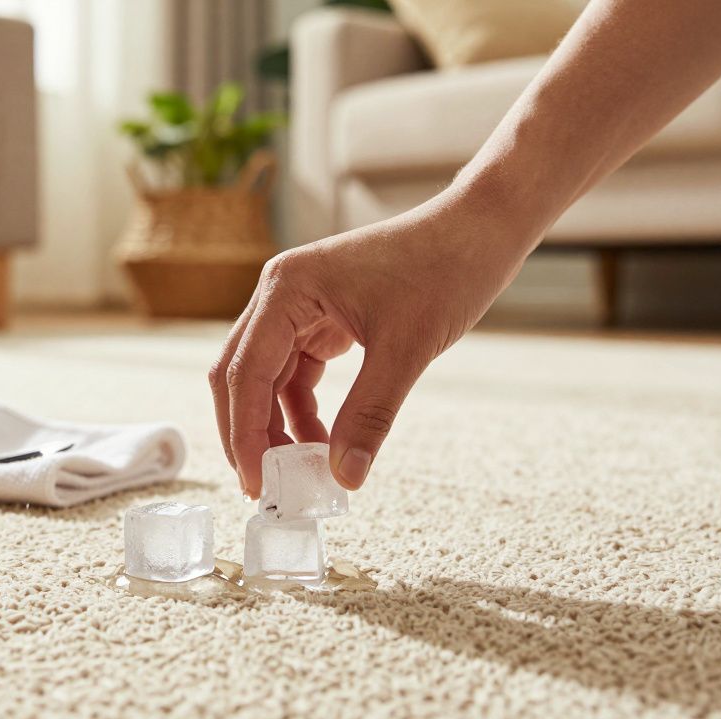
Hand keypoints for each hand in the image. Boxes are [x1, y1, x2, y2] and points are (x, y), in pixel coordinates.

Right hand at [209, 190, 532, 497]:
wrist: (480, 230)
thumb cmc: (445, 269)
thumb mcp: (406, 350)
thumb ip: (369, 416)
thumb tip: (345, 477)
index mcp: (287, 289)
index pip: (244, 374)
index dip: (245, 434)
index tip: (256, 483)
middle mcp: (281, 293)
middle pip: (240, 375)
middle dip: (249, 432)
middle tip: (266, 486)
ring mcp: (299, 304)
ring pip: (266, 378)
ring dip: (277, 424)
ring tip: (300, 471)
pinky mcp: (322, 317)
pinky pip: (296, 372)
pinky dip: (303, 409)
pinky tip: (323, 441)